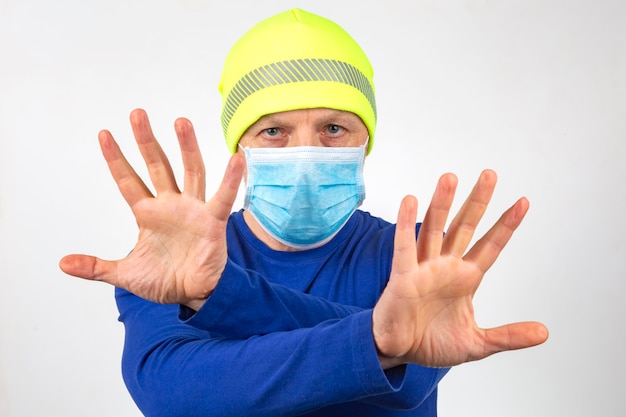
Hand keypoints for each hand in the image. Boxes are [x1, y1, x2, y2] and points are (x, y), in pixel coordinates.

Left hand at [59, 109, 244, 306]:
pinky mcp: (213, 221)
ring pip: (190, 172)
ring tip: (180, 122)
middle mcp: (170, 205)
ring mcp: (192, 210)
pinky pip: (222, 197)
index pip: (128, 181)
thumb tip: (63, 263)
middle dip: (146, 141)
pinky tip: (236, 159)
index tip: (105, 134)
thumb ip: (96, 267)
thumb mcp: (125, 274)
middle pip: (156, 166)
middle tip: (137, 114)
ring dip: (186, 148)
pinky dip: (230, 180)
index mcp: (147, 214)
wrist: (193, 295)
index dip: (116, 159)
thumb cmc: (164, 280)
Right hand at [372, 170, 548, 368]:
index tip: (522, 202)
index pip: (490, 246)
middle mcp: (446, 267)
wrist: (399, 354)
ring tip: (450, 178)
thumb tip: (543, 333)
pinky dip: (405, 224)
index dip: (506, 225)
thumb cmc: (431, 343)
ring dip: (442, 204)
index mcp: (465, 279)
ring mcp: (424, 268)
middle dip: (477, 201)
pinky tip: (409, 201)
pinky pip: (404, 247)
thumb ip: (508, 336)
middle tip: (490, 175)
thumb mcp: (477, 344)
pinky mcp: (402, 276)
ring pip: (434, 229)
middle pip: (464, 227)